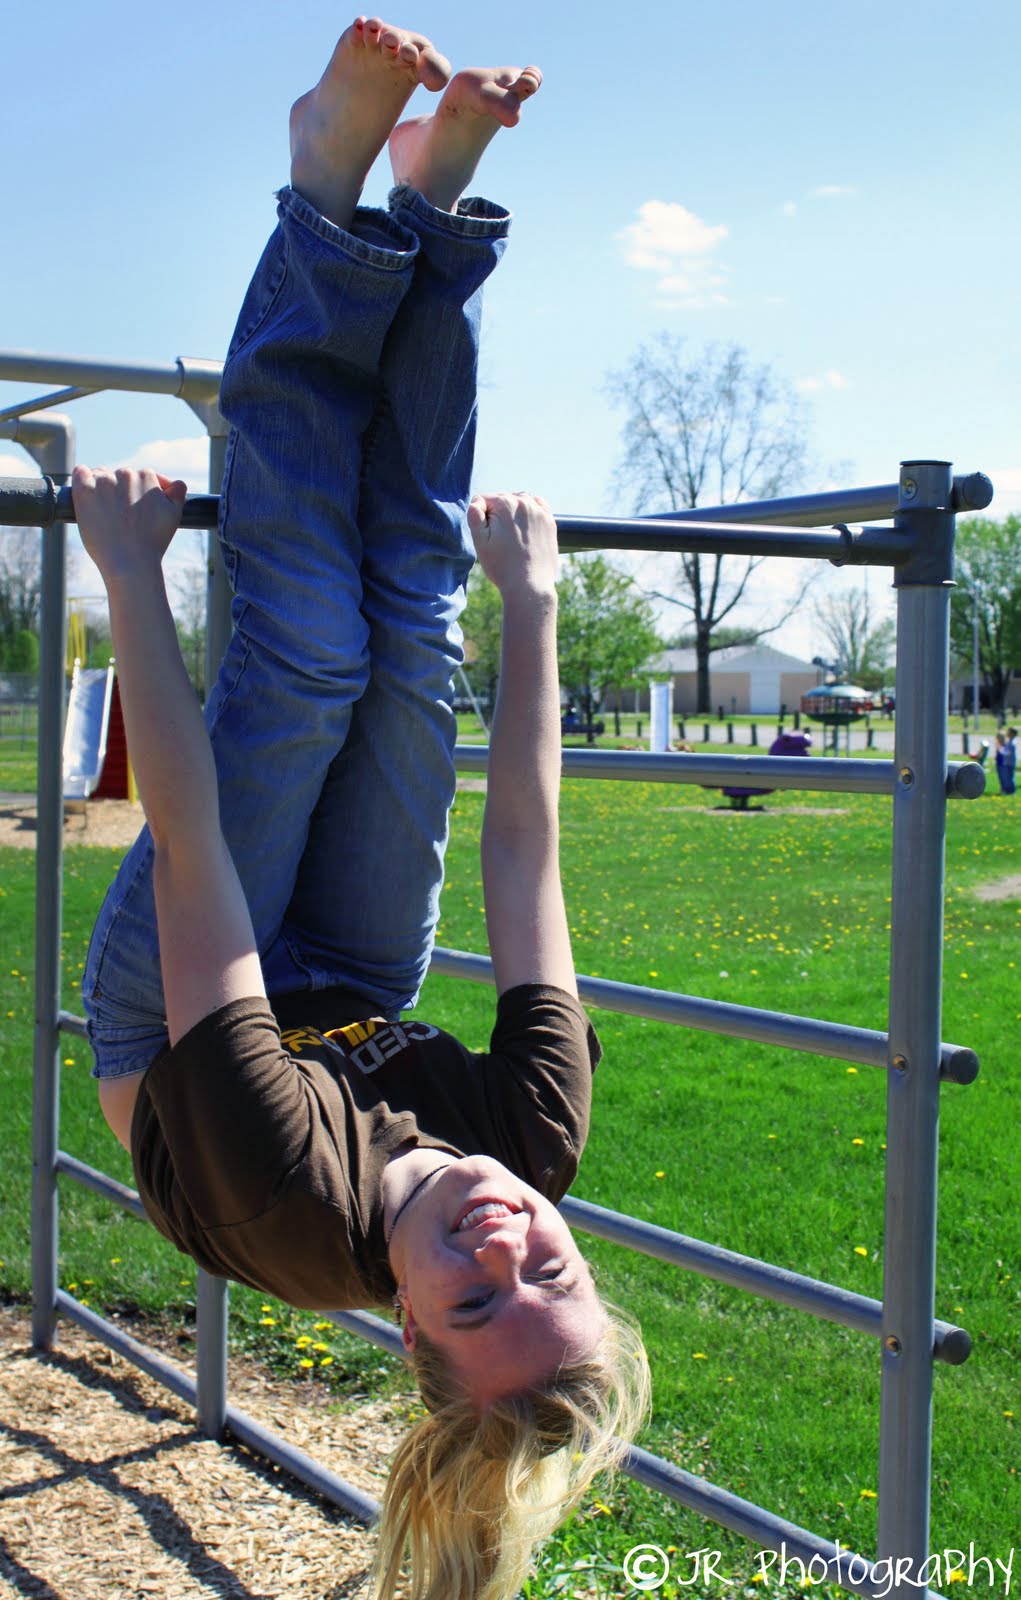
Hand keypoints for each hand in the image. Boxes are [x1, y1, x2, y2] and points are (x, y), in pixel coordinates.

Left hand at [72, 466, 187, 582]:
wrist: (130, 562)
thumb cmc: (152, 543)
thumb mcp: (174, 515)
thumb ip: (177, 493)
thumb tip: (176, 483)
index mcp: (147, 477)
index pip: (141, 475)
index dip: (139, 491)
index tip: (136, 507)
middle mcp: (126, 475)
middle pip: (119, 474)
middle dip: (120, 490)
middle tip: (119, 513)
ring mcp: (104, 482)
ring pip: (99, 474)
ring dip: (100, 486)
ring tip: (102, 509)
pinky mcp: (85, 491)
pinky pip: (80, 472)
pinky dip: (82, 478)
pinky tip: (86, 495)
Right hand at [467, 491, 558, 598]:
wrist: (529, 586)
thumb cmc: (501, 566)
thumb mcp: (480, 542)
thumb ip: (474, 517)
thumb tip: (476, 502)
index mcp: (506, 504)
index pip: (483, 499)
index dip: (479, 515)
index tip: (484, 533)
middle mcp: (525, 503)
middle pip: (502, 498)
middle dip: (495, 512)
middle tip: (496, 537)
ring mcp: (540, 512)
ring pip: (520, 500)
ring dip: (512, 510)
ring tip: (509, 532)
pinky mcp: (550, 522)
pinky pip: (538, 505)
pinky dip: (530, 509)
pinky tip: (525, 523)